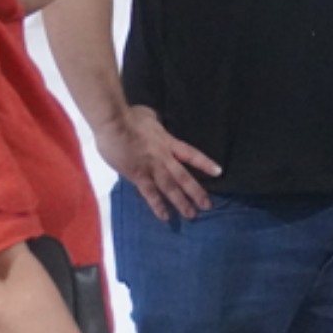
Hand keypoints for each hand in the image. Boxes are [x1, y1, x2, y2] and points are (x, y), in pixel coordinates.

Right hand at [95, 104, 218, 219]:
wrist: (114, 123)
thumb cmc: (130, 116)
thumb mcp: (150, 116)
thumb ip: (156, 124)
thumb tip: (155, 122)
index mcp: (168, 142)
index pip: (191, 154)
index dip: (205, 163)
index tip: (218, 172)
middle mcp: (164, 157)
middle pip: (184, 176)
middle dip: (196, 192)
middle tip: (207, 206)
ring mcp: (152, 168)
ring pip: (171, 188)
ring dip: (181, 202)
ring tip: (191, 215)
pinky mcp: (138, 175)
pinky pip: (150, 193)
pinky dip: (157, 205)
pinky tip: (165, 217)